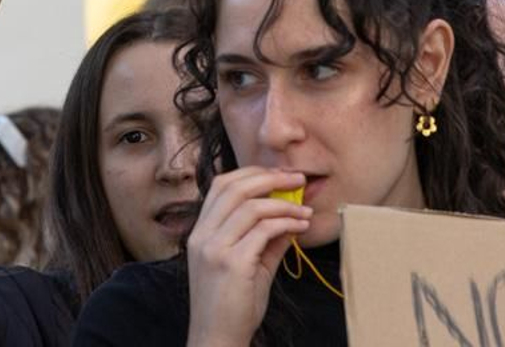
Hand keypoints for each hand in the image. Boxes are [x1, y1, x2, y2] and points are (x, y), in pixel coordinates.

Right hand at [185, 168, 309, 346]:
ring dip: (284, 203)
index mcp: (200, 233)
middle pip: (234, 188)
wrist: (218, 339)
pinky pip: (263, 231)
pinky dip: (286, 223)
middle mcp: (203, 236)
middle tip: (297, 178)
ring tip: (304, 209)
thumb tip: (290, 217)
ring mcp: (215, 249)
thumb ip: (266, 240)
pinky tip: (300, 226)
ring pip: (251, 207)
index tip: (278, 176)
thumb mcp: (249, 266)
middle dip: (269, 178)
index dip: (251, 174)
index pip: (221, 186)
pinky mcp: (232, 263)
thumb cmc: (232, 306)